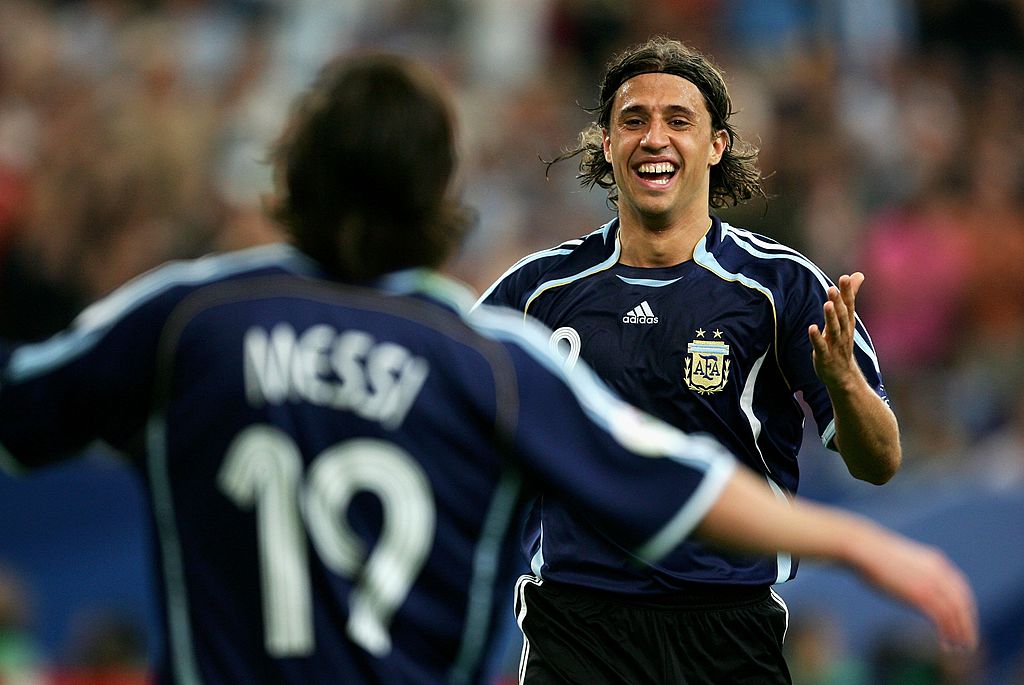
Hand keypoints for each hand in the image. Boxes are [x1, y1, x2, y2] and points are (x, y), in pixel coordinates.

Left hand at [808, 272, 863, 389]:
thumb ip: (850, 296)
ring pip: (834, 330)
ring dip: (830, 317)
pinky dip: (817, 338)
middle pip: (841, 315)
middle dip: (838, 302)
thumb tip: (858, 274)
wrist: (843, 375)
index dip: (847, 292)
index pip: (848, 305)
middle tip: (832, 287)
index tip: (844, 277)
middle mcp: (843, 332)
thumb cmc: (842, 341)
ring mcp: (835, 345)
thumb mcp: (846, 319)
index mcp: (847, 322)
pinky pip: (821, 346)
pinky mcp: (825, 356)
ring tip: (827, 304)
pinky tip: (811, 328)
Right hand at [856, 528, 978, 651]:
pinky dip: (947, 633)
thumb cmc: (872, 555)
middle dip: (968, 624)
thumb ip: (913, 573)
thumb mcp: (901, 562)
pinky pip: (943, 618)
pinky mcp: (922, 595)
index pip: (961, 589)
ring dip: (960, 632)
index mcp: (936, 562)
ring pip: (956, 613)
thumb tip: (909, 585)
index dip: (965, 609)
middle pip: (963, 603)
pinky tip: (944, 644)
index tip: (964, 623)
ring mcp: (931, 583)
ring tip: (959, 648)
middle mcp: (939, 573)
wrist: (863, 549)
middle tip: (968, 642)